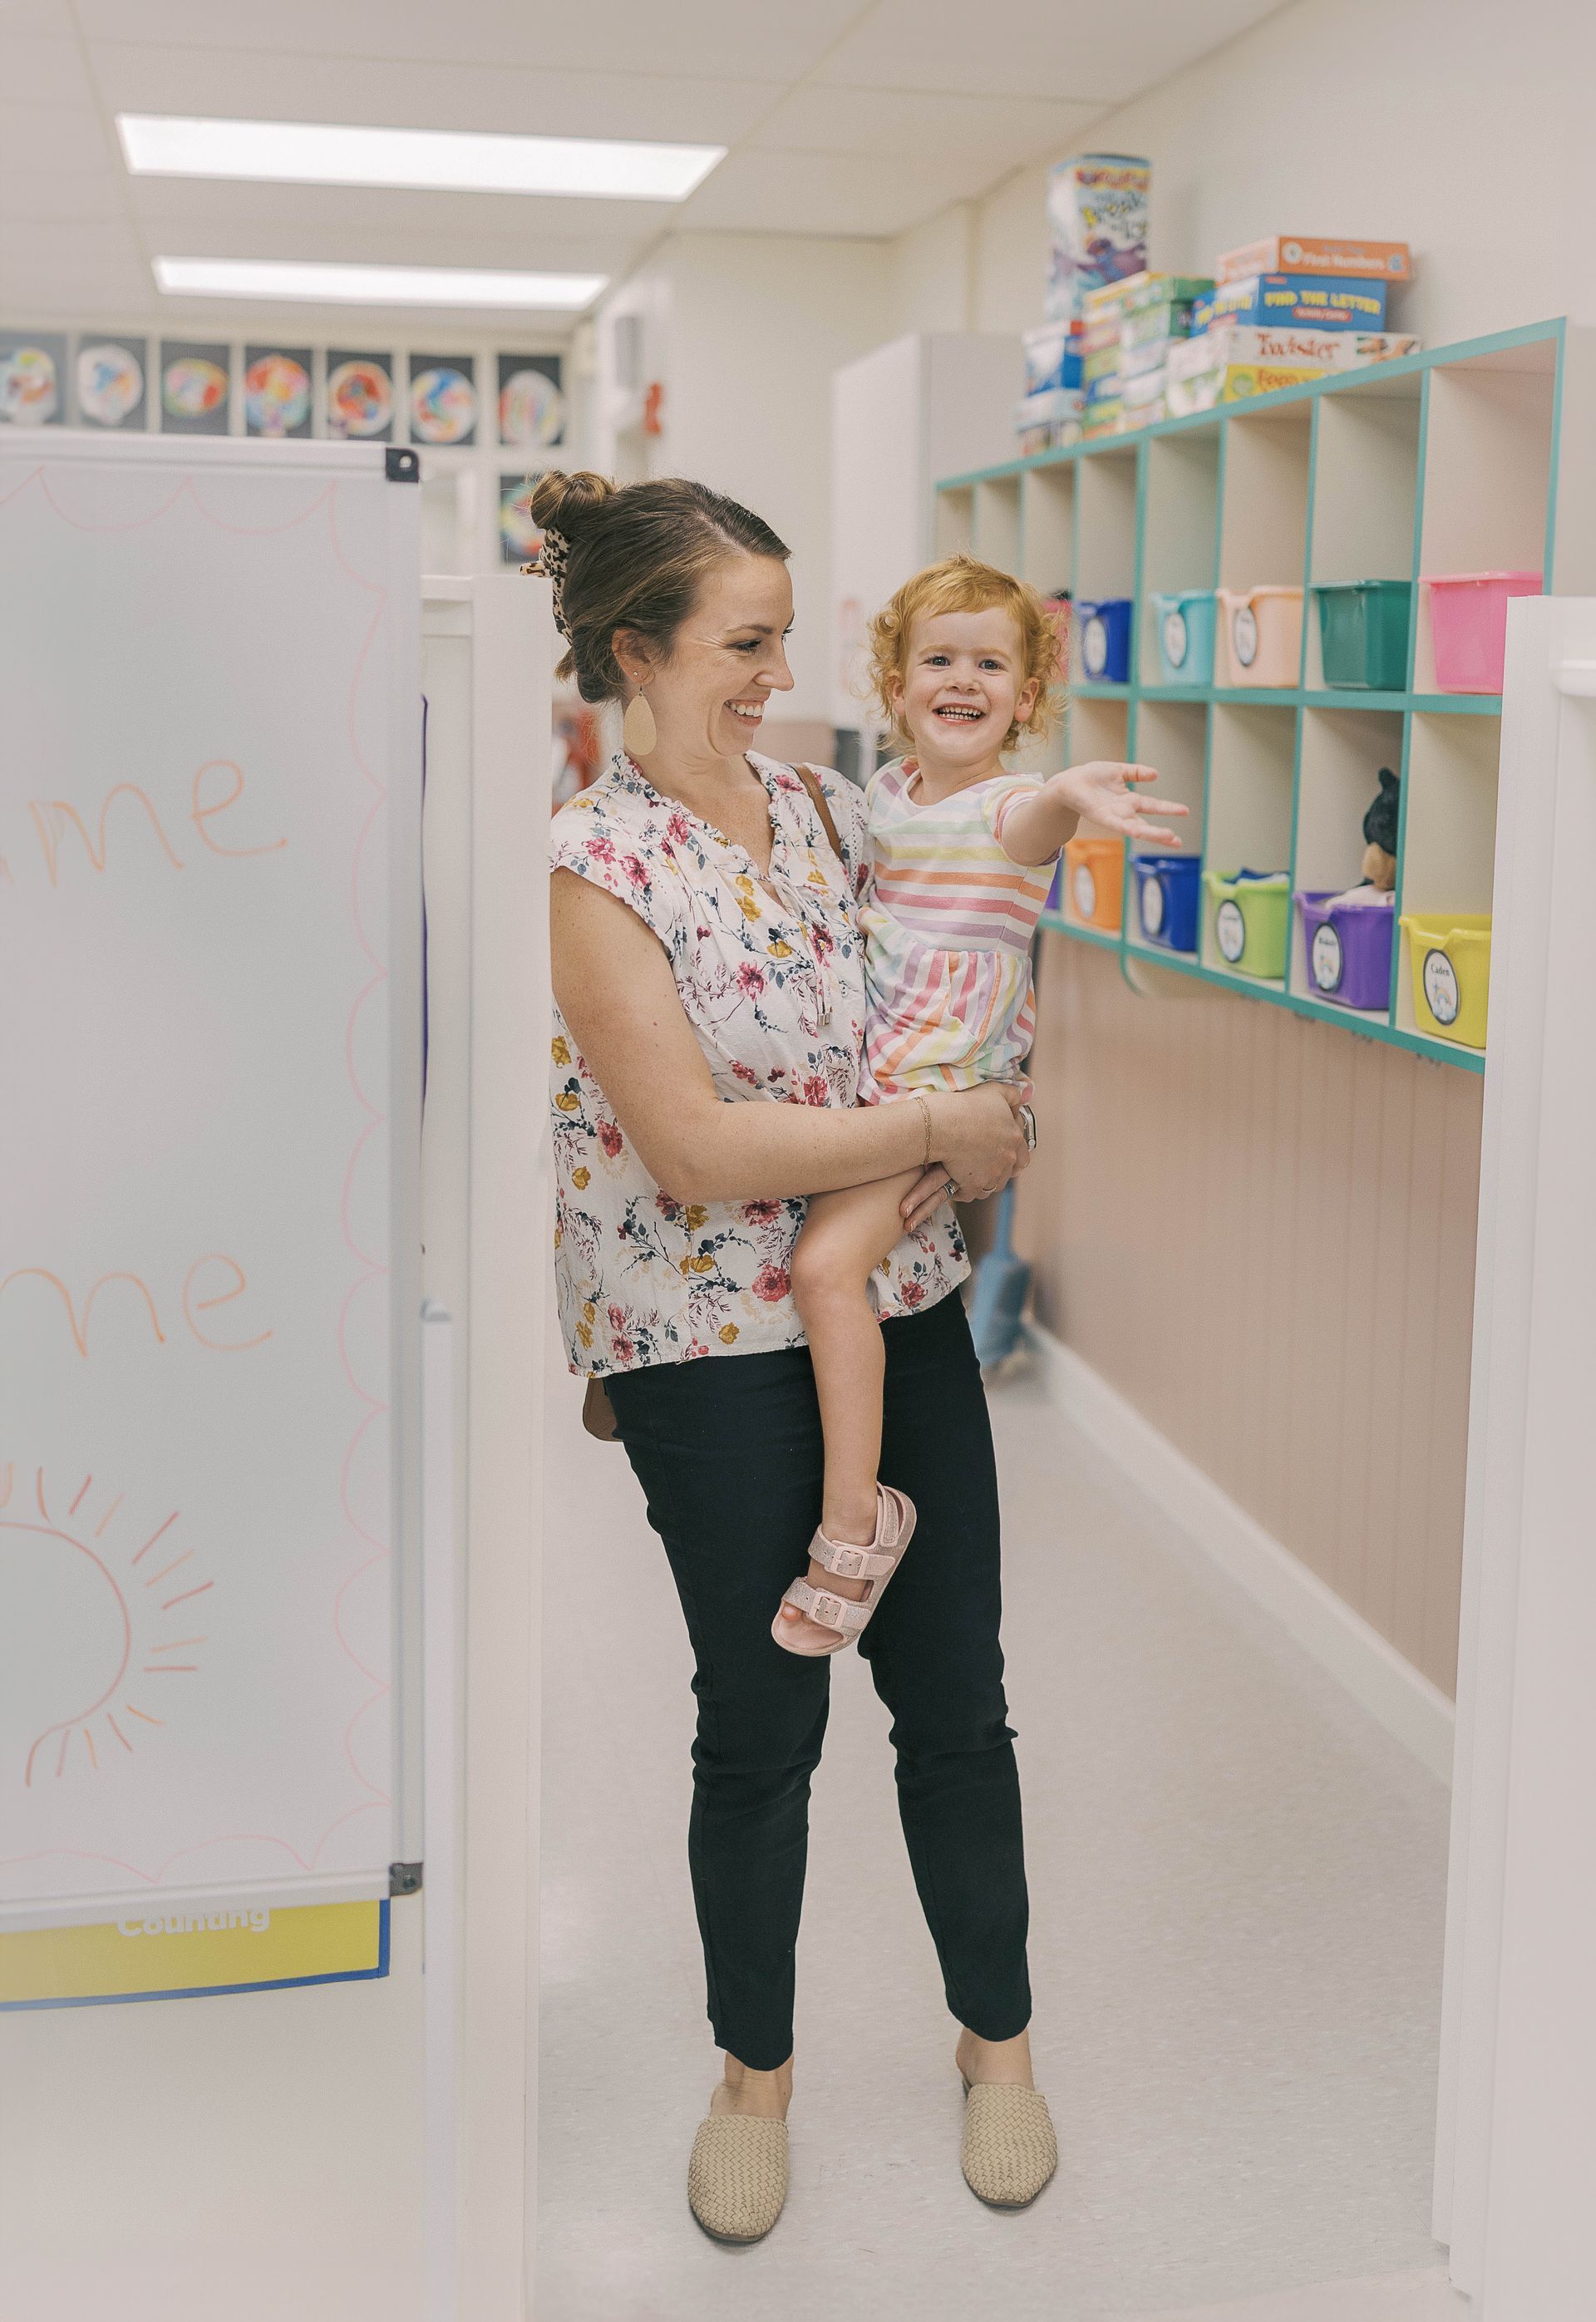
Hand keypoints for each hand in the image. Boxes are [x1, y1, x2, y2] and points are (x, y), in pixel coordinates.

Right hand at [898, 1083, 1030, 1231]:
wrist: (940, 1124)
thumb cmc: (965, 1104)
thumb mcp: (994, 1089)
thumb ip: (1012, 1095)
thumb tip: (1020, 1102)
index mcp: (1015, 1139)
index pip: (1023, 1155)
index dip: (1011, 1153)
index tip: (997, 1149)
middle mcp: (1007, 1160)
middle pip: (1008, 1172)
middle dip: (999, 1169)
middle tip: (984, 1162)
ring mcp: (991, 1175)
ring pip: (992, 1185)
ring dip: (984, 1180)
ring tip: (969, 1172)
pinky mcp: (973, 1186)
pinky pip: (972, 1194)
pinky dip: (965, 1189)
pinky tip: (956, 1180)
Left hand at [1053, 760, 1188, 846]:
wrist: (1069, 782)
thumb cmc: (1091, 776)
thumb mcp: (1118, 770)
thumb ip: (1136, 772)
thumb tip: (1156, 775)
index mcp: (1129, 800)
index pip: (1153, 806)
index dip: (1169, 809)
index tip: (1185, 811)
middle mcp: (1124, 811)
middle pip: (1147, 824)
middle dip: (1162, 833)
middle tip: (1178, 841)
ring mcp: (1114, 816)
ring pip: (1137, 828)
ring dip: (1152, 834)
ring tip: (1169, 838)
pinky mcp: (1102, 817)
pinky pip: (1119, 825)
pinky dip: (1130, 828)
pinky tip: (1140, 832)